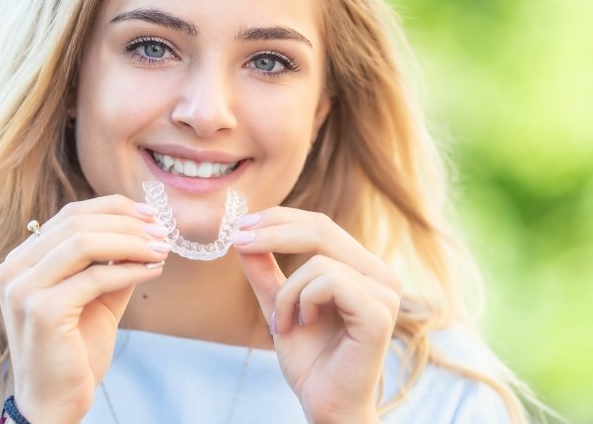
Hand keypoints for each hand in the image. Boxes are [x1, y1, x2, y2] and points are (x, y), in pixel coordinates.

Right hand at [0, 195, 170, 422]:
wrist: (55, 402)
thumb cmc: (76, 348)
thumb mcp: (97, 294)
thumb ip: (113, 261)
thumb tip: (148, 229)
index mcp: (23, 260)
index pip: (71, 214)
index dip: (114, 208)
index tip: (151, 214)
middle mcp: (14, 269)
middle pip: (78, 223)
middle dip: (128, 223)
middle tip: (162, 232)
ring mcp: (23, 289)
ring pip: (85, 243)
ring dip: (132, 242)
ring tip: (162, 249)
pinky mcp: (42, 311)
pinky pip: (96, 277)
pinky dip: (130, 269)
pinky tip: (153, 271)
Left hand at [233, 208, 400, 423]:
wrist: (325, 404)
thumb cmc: (310, 359)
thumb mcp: (279, 304)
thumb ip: (265, 271)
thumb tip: (242, 235)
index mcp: (361, 267)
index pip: (320, 225)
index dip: (279, 218)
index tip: (241, 225)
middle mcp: (379, 274)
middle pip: (321, 228)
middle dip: (273, 232)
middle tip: (239, 241)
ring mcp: (384, 292)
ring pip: (319, 260)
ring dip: (287, 292)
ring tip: (282, 323)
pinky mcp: (379, 312)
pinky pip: (329, 281)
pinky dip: (302, 301)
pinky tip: (303, 324)